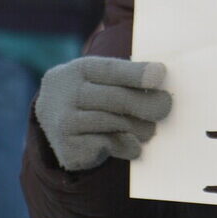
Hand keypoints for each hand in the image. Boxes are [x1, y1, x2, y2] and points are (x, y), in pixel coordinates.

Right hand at [35, 56, 171, 171]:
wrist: (51, 117)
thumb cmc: (93, 93)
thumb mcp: (102, 78)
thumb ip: (128, 78)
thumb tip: (160, 85)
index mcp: (80, 69)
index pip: (111, 70)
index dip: (136, 73)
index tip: (160, 74)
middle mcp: (67, 93)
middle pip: (115, 98)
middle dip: (145, 104)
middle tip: (165, 107)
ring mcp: (63, 121)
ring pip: (112, 123)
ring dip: (139, 128)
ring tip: (150, 130)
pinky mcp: (67, 147)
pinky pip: (105, 146)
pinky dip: (124, 146)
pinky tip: (130, 145)